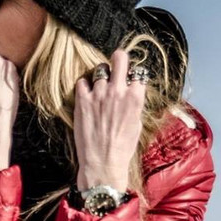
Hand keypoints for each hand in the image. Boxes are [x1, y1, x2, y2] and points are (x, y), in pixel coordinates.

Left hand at [73, 48, 145, 190]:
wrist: (103, 162)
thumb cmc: (122, 147)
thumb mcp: (137, 124)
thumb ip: (134, 104)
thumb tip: (131, 93)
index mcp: (135, 97)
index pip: (138, 72)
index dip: (133, 75)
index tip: (130, 79)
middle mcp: (118, 91)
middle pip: (120, 57)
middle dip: (119, 58)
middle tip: (116, 64)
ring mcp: (99, 94)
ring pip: (100, 69)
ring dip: (101, 76)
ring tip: (100, 85)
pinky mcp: (82, 100)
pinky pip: (82, 82)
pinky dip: (85, 86)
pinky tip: (87, 95)